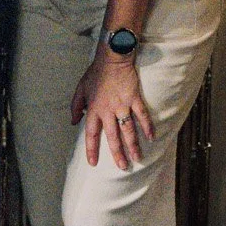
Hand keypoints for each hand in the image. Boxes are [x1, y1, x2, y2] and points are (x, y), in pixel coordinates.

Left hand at [71, 48, 154, 171]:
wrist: (112, 58)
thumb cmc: (96, 73)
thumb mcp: (80, 89)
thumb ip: (76, 106)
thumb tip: (74, 122)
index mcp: (94, 109)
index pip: (91, 134)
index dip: (91, 149)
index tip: (93, 163)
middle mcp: (107, 111)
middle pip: (112, 137)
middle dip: (117, 154)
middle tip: (122, 167)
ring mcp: (122, 105)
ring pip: (128, 130)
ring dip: (133, 146)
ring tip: (137, 158)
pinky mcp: (134, 99)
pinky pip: (142, 115)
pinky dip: (147, 127)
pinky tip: (151, 138)